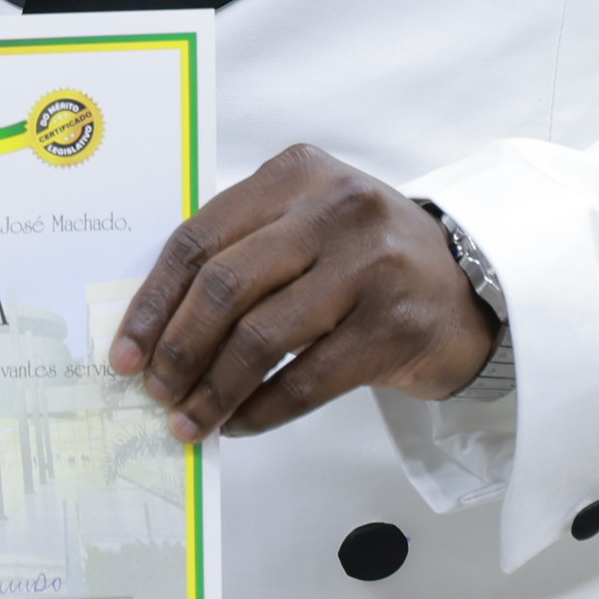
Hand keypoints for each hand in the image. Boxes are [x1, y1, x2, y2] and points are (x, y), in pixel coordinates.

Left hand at [109, 143, 496, 442]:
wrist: (472, 286)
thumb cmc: (367, 258)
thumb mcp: (307, 223)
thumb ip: (243, 250)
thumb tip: (157, 324)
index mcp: (295, 174)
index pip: (200, 237)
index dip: (154, 300)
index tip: (126, 349)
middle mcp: (333, 210)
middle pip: (224, 287)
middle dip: (178, 348)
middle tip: (155, 390)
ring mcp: (368, 266)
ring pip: (261, 338)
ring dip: (214, 389)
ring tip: (189, 419)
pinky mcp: (393, 325)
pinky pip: (307, 379)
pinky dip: (263, 410)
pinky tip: (239, 423)